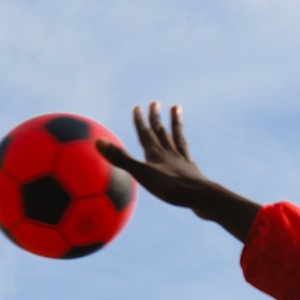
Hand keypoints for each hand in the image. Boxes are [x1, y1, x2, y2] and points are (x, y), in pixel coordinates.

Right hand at [95, 102, 260, 241]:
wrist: (201, 197)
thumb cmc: (171, 187)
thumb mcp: (143, 174)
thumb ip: (122, 159)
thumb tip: (98, 142)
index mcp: (157, 154)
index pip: (146, 133)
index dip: (140, 120)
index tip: (137, 107)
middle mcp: (170, 153)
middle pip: (162, 132)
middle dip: (156, 117)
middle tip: (155, 103)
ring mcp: (183, 161)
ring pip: (177, 137)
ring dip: (175, 123)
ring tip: (176, 109)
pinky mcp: (192, 172)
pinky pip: (187, 154)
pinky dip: (184, 147)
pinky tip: (186, 150)